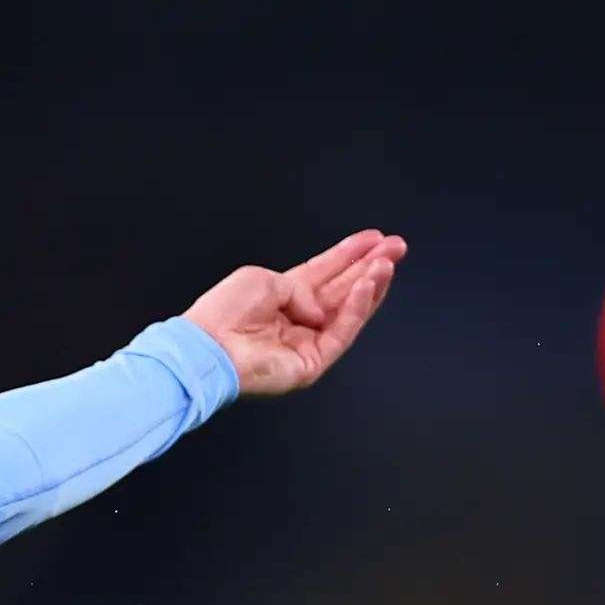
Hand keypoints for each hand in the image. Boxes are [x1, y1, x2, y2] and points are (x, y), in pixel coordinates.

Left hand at [185, 231, 407, 397]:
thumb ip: (301, 285)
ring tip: (387, 262)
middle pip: (343, 291)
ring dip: (370, 285)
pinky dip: (358, 307)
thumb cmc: (222, 313)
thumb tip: (319, 305)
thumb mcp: (264, 278)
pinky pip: (343, 331)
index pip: (325, 275)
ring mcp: (306, 344)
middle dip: (371, 268)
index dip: (350, 256)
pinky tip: (369, 284)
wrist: (209, 346)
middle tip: (396, 248)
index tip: (375, 240)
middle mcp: (297, 321)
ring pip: (349, 312)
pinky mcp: (312, 363)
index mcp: (282, 298)